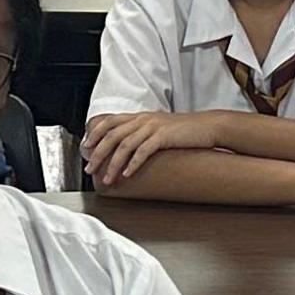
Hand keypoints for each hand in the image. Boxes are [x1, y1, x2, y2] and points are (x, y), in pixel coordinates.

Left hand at [82, 111, 221, 185]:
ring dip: (113, 163)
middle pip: (112, 135)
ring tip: (107, 178)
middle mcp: (143, 119)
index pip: (109, 121)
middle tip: (90, 169)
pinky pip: (143, 150)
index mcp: (140, 116)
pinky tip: (127, 174)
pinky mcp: (164, 136)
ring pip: (124, 144)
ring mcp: (153, 127)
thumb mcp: (159, 128)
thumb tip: (128, 149)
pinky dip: (133, 163)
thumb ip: (143, 133)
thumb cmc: (185, 131)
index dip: (95, 134)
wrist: (208, 126)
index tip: (86, 148)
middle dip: (98, 153)